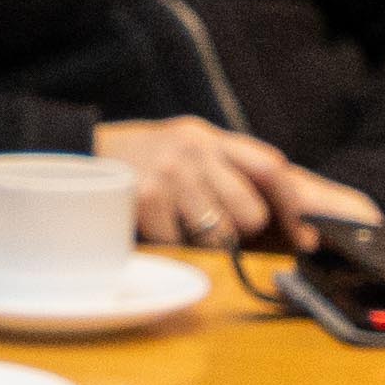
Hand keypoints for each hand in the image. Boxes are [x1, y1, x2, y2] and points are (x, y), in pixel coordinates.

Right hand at [90, 114, 340, 249]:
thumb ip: (228, 168)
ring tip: (181, 225)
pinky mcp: (145, 199)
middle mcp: (194, 151)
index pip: (271, 168)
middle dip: (239, 230)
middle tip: (215, 227)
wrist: (77, 151)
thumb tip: (280, 213)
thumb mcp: (188, 149)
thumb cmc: (145, 160)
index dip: (294, 206)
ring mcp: (169, 174)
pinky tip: (153, 228)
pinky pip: (178, 245)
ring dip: (204, 242)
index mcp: (210, 137)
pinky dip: (168, 247)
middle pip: (249, 211)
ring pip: (218, 235)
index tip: (307, 237)